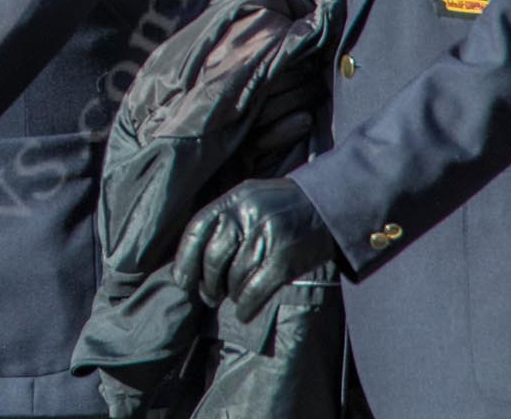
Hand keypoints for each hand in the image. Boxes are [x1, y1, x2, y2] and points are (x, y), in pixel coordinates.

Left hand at [172, 177, 333, 322]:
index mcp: (234, 200)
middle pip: (213, 257)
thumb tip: (192, 256)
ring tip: (230, 297)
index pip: (197, 229)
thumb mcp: (248, 199)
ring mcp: (267, 237)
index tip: (182, 280)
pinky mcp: (285, 259)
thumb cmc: (280, 206)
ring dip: (229, 294)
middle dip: (207, 283)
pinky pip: (255, 289)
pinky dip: (246, 305)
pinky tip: (243, 312)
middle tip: (209, 295)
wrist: (328, 206)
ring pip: (234, 276)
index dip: (185, 259)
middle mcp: (247, 216)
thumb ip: (223, 219)